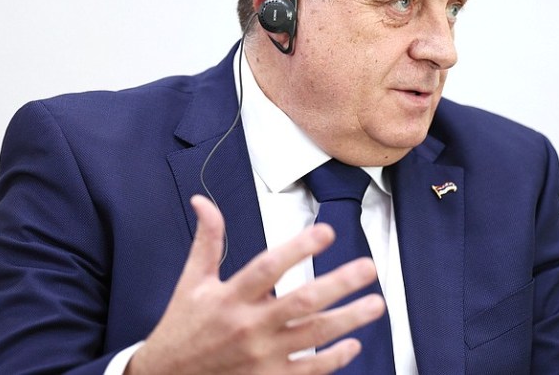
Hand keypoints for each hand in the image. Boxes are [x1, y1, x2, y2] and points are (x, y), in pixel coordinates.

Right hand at [125, 195, 384, 374]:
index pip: (268, 268)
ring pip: (313, 336)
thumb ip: (207, 241)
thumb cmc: (183, 327)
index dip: (298, 248)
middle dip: (339, 284)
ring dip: (348, 320)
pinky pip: (308, 371)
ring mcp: (261, 356)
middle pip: (301, 302)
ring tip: (375, 303)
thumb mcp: (192, 282)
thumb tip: (203, 200)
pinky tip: (353, 344)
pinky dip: (333, 359)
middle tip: (368, 267)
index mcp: (230, 297)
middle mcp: (249, 326)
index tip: (327, 232)